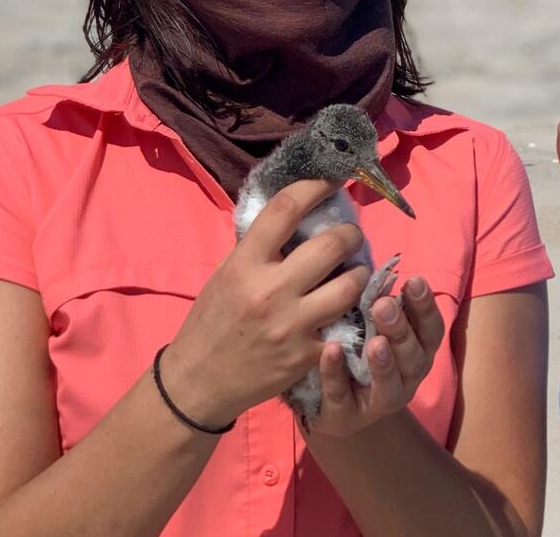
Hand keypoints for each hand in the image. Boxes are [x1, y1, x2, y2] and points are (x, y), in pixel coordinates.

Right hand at [159, 179, 372, 428]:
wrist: (199, 381)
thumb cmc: (212, 321)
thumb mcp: (227, 274)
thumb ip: (260, 246)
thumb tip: (296, 212)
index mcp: (245, 264)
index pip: (285, 208)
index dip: (316, 185)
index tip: (334, 178)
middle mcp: (270, 290)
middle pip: (332, 245)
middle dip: (351, 234)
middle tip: (351, 236)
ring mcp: (292, 324)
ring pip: (351, 285)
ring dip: (361, 273)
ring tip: (356, 272)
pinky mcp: (308, 354)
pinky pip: (347, 325)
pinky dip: (355, 315)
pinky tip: (352, 310)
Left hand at [301, 274, 446, 438]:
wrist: (333, 405)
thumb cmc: (359, 352)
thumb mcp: (373, 326)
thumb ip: (379, 303)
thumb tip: (368, 260)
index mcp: (418, 351)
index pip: (431, 328)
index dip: (425, 307)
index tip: (414, 281)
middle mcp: (407, 378)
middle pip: (413, 355)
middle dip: (401, 329)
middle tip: (383, 304)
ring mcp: (379, 401)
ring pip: (389, 384)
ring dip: (383, 362)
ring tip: (374, 342)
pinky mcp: (346, 417)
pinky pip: (341, 395)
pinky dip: (336, 373)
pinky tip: (330, 351)